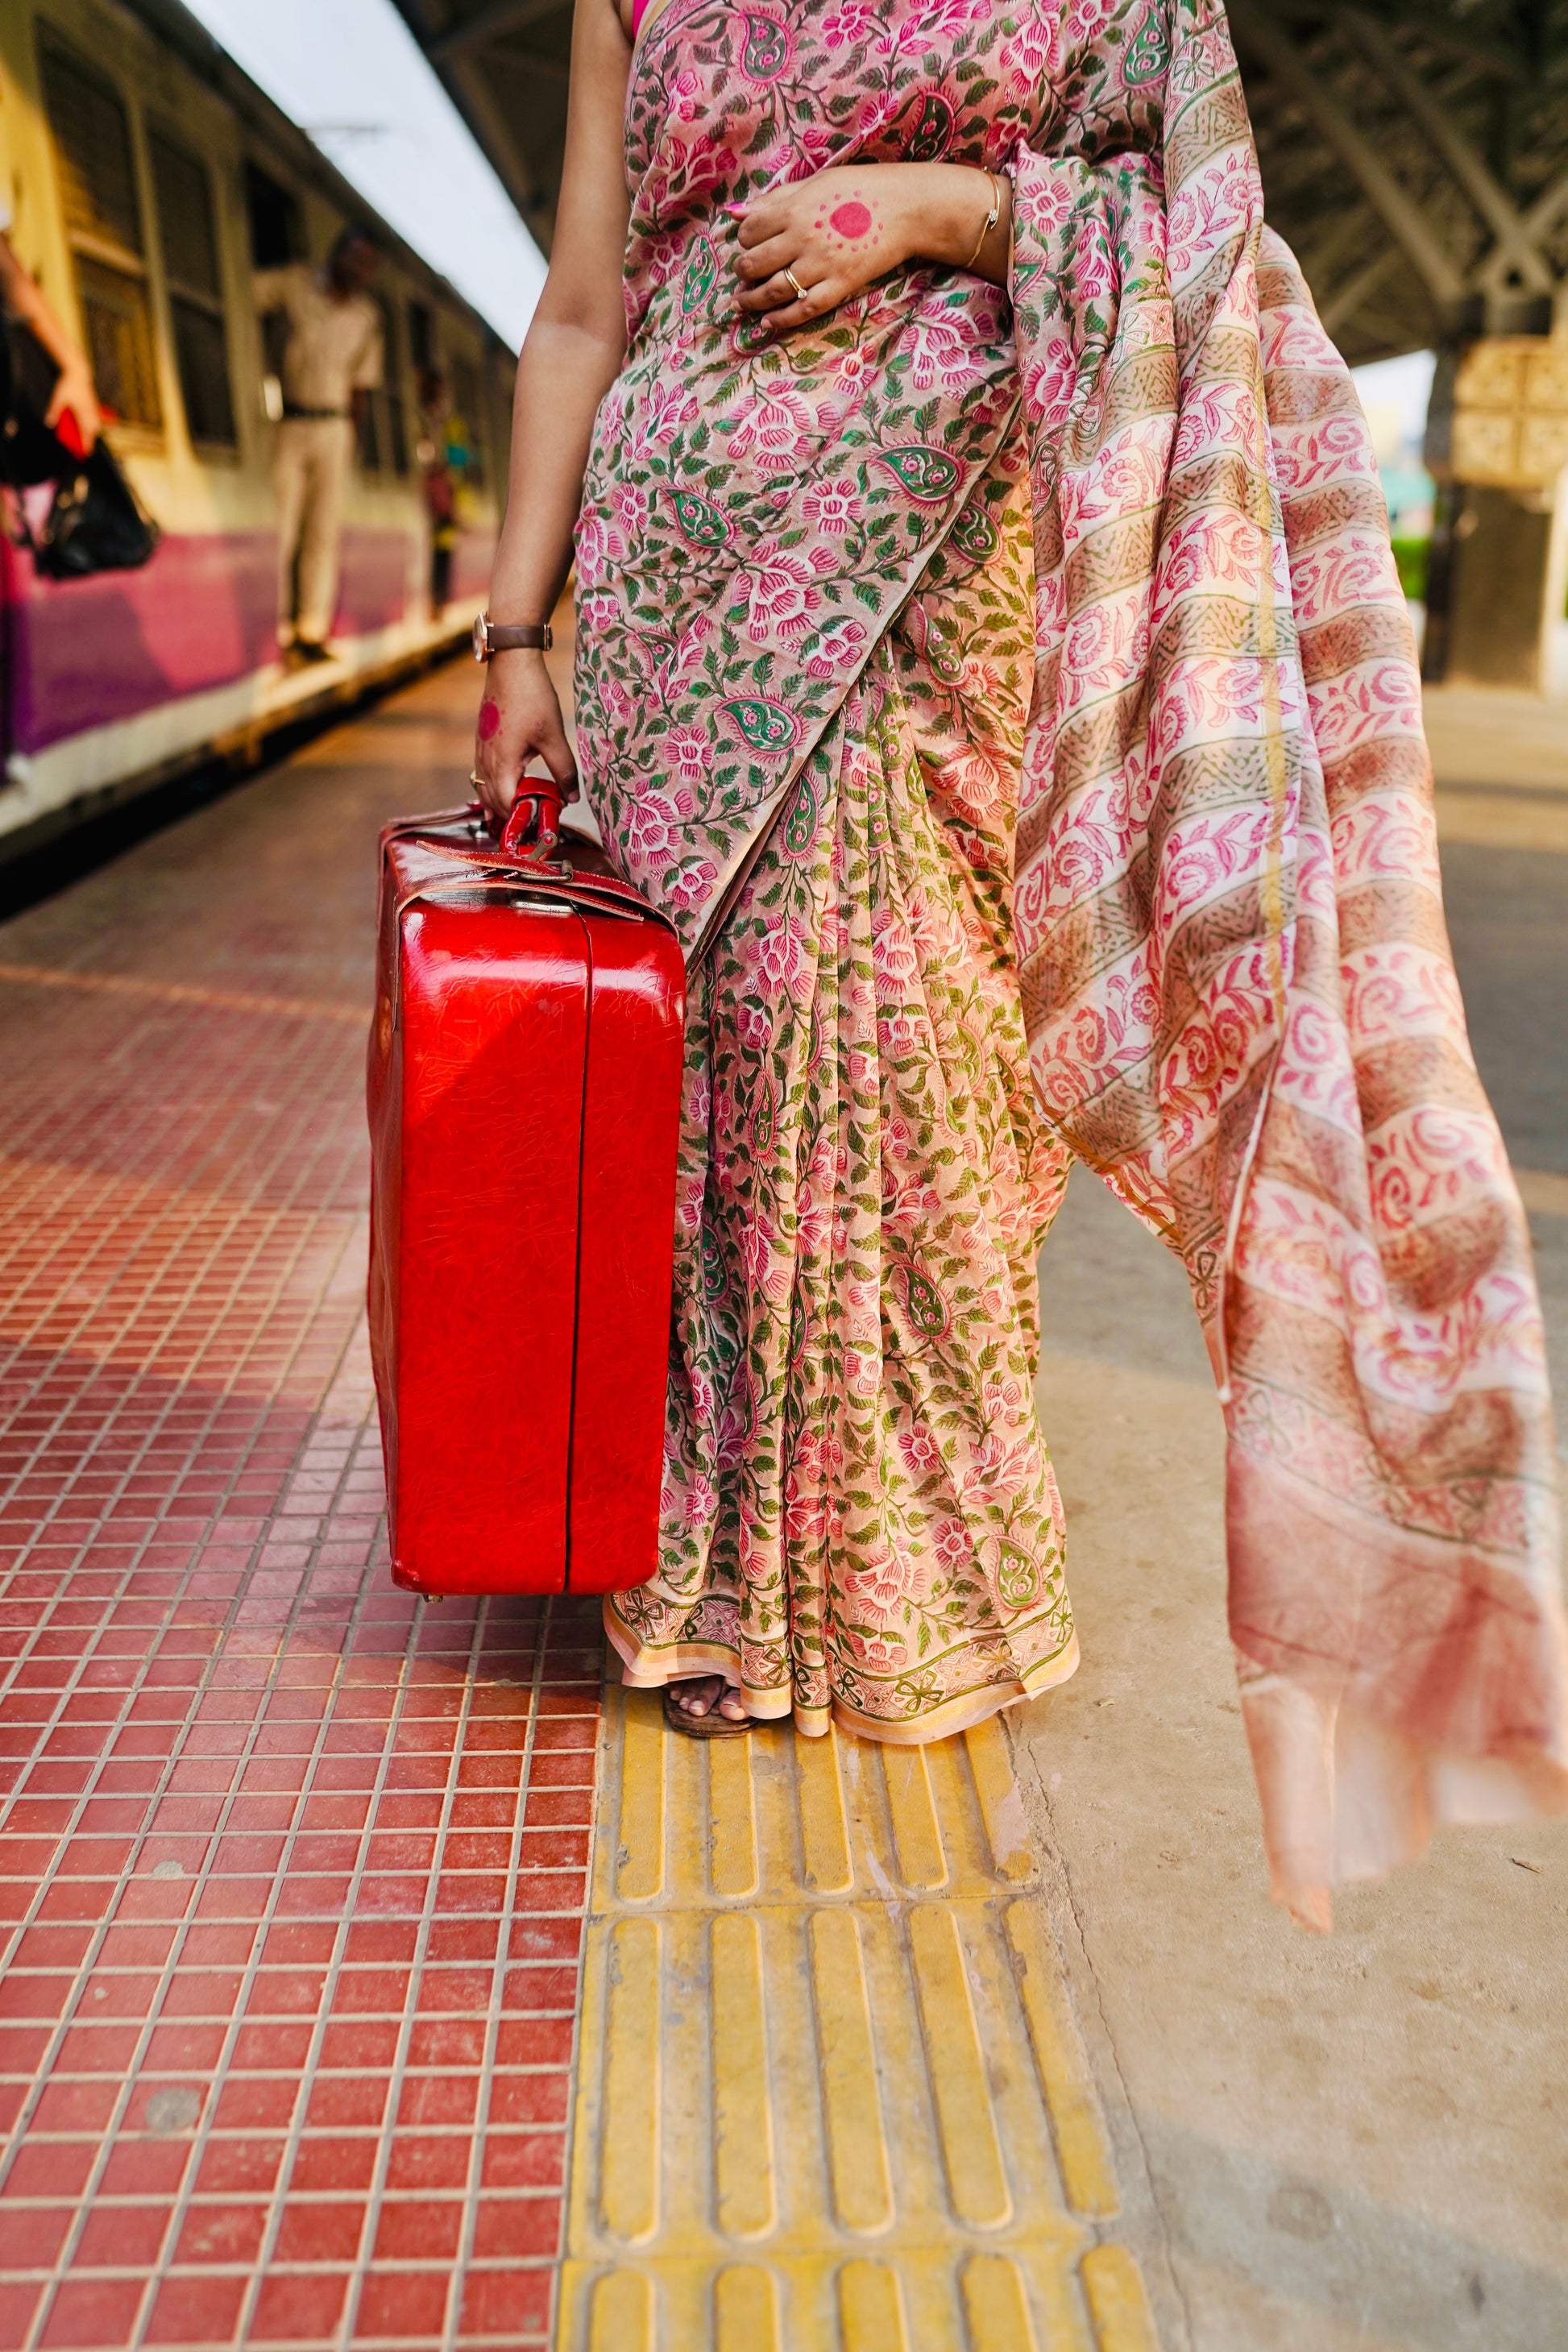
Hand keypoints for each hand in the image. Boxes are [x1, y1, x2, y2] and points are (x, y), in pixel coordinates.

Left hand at [45, 359, 100, 451]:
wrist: (79, 373)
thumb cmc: (68, 385)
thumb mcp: (58, 398)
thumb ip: (54, 411)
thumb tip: (49, 423)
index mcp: (82, 411)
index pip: (86, 430)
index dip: (87, 442)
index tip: (86, 452)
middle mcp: (90, 411)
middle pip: (94, 430)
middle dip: (90, 440)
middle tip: (86, 449)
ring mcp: (93, 408)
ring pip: (96, 425)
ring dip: (93, 433)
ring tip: (88, 439)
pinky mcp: (94, 405)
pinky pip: (97, 419)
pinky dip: (95, 425)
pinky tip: (94, 427)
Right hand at [471, 651, 578, 828]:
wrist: (511, 663)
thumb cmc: (532, 697)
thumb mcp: (554, 736)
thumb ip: (563, 770)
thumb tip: (571, 798)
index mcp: (502, 762)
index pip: (506, 804)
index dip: (522, 819)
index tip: (541, 826)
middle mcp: (485, 759)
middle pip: (492, 802)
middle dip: (510, 817)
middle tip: (533, 827)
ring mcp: (480, 749)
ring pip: (483, 789)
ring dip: (499, 804)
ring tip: (519, 816)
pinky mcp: (482, 740)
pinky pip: (482, 774)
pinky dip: (492, 788)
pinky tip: (507, 789)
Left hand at [732, 161, 1005, 330]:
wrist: (907, 208)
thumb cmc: (862, 189)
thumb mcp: (816, 183)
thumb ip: (775, 199)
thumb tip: (734, 212)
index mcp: (795, 208)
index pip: (751, 230)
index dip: (744, 239)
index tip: (749, 243)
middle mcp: (803, 237)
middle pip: (755, 262)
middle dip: (743, 271)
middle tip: (743, 274)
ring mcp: (821, 265)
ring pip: (773, 290)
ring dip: (752, 300)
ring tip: (743, 302)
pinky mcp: (840, 285)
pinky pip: (803, 309)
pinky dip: (781, 319)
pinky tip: (769, 322)